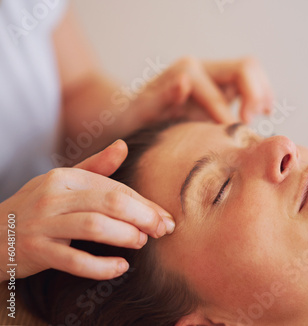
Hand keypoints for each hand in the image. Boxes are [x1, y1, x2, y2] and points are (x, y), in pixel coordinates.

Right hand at [0, 140, 174, 280]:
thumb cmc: (38, 206)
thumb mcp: (63, 181)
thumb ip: (96, 167)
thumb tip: (124, 145)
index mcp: (65, 177)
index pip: (115, 188)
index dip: (145, 204)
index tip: (165, 218)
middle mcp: (54, 196)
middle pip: (110, 202)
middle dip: (143, 217)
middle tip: (161, 231)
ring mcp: (43, 224)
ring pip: (94, 226)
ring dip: (125, 236)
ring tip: (141, 243)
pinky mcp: (36, 251)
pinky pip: (74, 261)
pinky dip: (101, 266)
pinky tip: (120, 267)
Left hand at [130, 56, 273, 124]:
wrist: (133, 115)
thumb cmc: (135, 118)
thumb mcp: (140, 112)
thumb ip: (161, 98)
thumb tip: (184, 81)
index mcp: (186, 71)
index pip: (218, 94)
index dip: (226, 118)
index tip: (227, 141)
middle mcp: (203, 67)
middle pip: (245, 68)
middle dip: (254, 96)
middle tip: (248, 123)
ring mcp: (214, 74)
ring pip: (252, 71)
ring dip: (261, 93)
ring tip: (262, 117)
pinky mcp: (222, 85)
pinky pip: (251, 82)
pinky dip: (261, 95)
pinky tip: (263, 113)